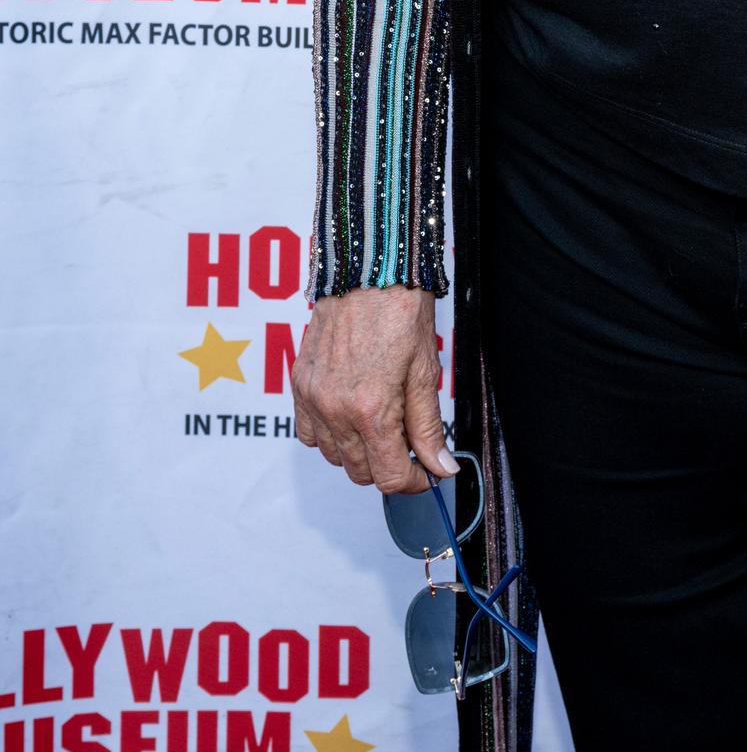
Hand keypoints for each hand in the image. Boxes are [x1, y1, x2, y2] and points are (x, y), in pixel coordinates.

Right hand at [292, 283, 458, 494]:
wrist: (369, 270)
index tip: (427, 472)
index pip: (389, 476)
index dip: (414, 481)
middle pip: (360, 472)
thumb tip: (441, 467)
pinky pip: (308, 433)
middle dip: (388, 465)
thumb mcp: (425, 371)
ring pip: (334, 457)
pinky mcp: (299, 384)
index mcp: (371, 409)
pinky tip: (351, 414)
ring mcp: (312, 398)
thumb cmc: (401, 311)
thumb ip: (429, 427)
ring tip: (383, 422)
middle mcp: (335, 409)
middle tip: (409, 441)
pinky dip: (330, 435)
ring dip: (360, 452)